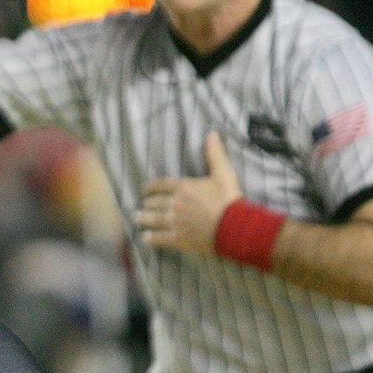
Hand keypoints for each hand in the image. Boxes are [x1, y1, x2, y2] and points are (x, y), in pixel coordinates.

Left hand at [138, 132, 241, 253]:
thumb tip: (211, 133)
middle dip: (147, 204)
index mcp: (183, 188)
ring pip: (152, 219)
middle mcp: (175, 204)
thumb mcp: (223, 173)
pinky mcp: (178, 239)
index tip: (145, 189)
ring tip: (137, 218)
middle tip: (143, 205)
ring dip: (143, 218)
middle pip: (154, 203)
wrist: (235, 227)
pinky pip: (159, 238)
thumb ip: (214, 154)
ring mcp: (175, 222)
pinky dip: (151, 237)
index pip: (159, 185)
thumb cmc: (229, 200)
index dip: (150, 187)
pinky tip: (146, 237)